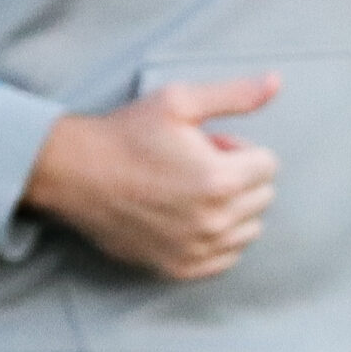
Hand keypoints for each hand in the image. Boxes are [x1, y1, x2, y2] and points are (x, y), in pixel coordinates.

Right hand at [23, 77, 279, 281]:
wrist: (74, 174)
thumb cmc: (125, 135)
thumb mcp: (179, 102)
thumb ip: (234, 95)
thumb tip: (276, 83)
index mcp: (220, 180)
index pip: (268, 166)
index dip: (239, 149)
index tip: (209, 145)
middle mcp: (214, 221)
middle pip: (262, 198)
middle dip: (239, 177)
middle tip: (197, 165)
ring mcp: (199, 249)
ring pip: (249, 230)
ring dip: (233, 209)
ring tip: (193, 191)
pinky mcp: (182, 268)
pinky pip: (227, 258)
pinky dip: (218, 239)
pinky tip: (190, 218)